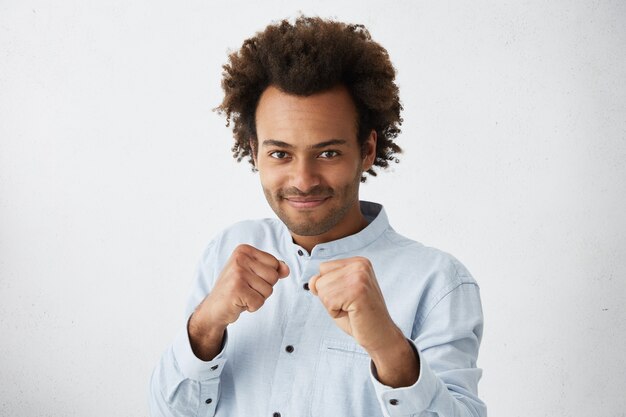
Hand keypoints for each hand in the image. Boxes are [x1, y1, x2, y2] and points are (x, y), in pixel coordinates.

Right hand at [188, 244, 289, 359]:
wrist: (214, 307)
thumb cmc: (236, 289)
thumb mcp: (254, 274)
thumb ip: (272, 269)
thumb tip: (286, 269)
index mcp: (244, 250)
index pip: (274, 263)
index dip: (266, 276)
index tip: (249, 279)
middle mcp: (240, 258)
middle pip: (273, 276)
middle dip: (264, 288)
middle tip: (246, 289)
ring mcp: (237, 273)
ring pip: (268, 290)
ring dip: (258, 298)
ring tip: (242, 295)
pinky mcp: (236, 289)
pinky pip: (259, 301)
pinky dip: (252, 306)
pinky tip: (239, 302)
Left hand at [308, 257, 396, 353]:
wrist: (381, 336)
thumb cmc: (359, 317)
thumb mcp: (338, 294)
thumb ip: (324, 283)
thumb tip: (312, 281)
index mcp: (358, 262)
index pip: (323, 268)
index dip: (329, 287)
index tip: (348, 296)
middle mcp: (360, 265)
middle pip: (320, 278)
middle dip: (329, 297)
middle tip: (350, 305)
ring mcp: (360, 276)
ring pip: (322, 290)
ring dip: (332, 306)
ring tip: (351, 309)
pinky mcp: (358, 291)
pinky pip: (328, 301)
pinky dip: (335, 312)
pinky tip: (352, 313)